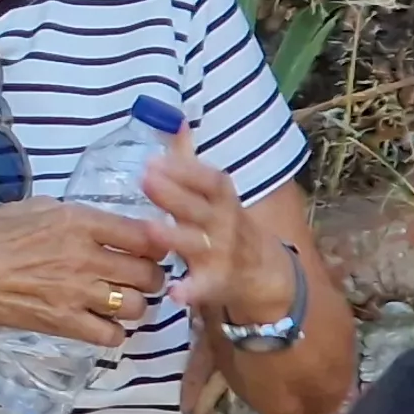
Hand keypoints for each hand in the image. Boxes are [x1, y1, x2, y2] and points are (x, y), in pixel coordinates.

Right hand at [0, 198, 175, 347]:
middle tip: (139, 278)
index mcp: (79, 223)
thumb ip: (69, 215)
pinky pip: (111, 335)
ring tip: (122, 303)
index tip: (153, 249)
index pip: (145, 235)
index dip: (157, 244)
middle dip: (150, 277)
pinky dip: (113, 332)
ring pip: (137, 307)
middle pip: (149, 274)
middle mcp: (87, 258)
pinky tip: (103, 324)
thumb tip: (93, 223)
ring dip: (135, 305)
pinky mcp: (65, 323)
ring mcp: (78, 294)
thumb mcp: (30, 208)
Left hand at [141, 136, 297, 326]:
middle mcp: (225, 224)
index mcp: (223, 200)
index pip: (210, 180)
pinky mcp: (218, 283)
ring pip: (198, 245)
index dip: (186, 168)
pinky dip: (191, 290)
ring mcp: (222, 254)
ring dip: (176, 237)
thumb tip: (172, 121)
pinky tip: (173, 292)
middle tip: (145, 178)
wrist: (268, 274)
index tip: (154, 157)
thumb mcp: (215, 194)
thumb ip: (188, 161)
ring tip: (150, 229)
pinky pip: (204, 288)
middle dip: (174, 194)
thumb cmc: (228, 226)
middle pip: (200, 207)